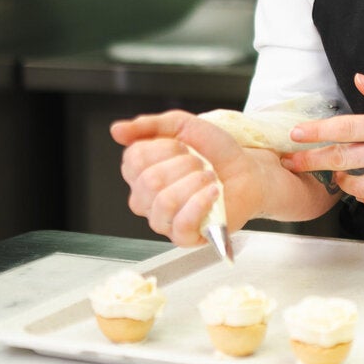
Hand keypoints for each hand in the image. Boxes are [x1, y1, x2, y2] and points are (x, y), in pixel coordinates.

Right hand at [110, 110, 267, 246]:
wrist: (247, 171)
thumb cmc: (215, 152)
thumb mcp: (183, 126)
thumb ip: (150, 126)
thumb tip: (116, 130)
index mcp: (140, 173)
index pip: (133, 159)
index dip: (165, 148)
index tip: (184, 146)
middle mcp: (146, 200)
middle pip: (150, 181)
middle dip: (184, 165)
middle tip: (200, 163)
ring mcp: (163, 221)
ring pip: (164, 202)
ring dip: (195, 183)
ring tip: (210, 178)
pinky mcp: (184, 237)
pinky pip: (181, 224)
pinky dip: (201, 203)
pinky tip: (213, 193)